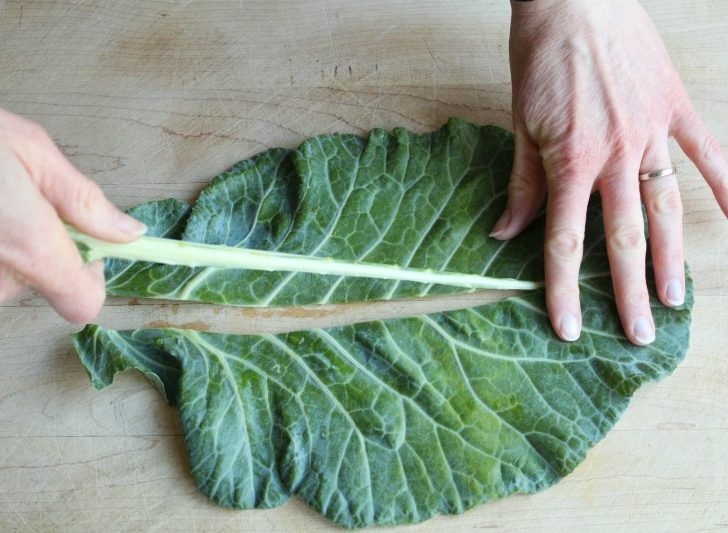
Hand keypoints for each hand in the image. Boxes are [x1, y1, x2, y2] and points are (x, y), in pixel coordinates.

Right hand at [0, 108, 145, 322]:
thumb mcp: (29, 152)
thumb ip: (82, 201)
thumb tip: (130, 233)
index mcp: (29, 248)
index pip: (83, 303)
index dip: (90, 276)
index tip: (85, 244)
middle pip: (40, 282)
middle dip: (39, 246)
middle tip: (17, 198)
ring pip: (4, 276)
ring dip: (3, 245)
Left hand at [494, 0, 727, 344]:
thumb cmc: (541, 57)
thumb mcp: (520, 124)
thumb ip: (522, 184)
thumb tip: (505, 232)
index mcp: (571, 162)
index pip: (565, 242)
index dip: (564, 290)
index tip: (567, 328)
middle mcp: (616, 154)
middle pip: (624, 238)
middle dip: (629, 292)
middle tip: (637, 333)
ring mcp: (651, 131)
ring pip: (666, 207)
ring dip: (671, 257)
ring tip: (674, 298)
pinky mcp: (674, 106)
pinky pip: (708, 150)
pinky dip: (726, 183)